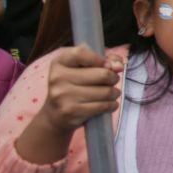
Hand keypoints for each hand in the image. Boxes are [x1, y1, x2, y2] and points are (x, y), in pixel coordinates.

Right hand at [15, 46, 122, 164]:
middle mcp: (57, 78)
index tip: (107, 65)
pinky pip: (104, 106)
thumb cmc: (72, 91)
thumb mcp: (80, 71)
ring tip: (103, 98)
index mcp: (58, 62)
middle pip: (103, 74)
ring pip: (107, 91)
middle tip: (106, 85)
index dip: (102, 59)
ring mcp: (62, 96)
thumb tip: (118, 64)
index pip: (85, 52)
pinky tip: (103, 107)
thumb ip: (101, 61)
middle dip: (112, 80)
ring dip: (112, 95)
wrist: (53, 120)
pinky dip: (109, 107)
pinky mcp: (71, 112)